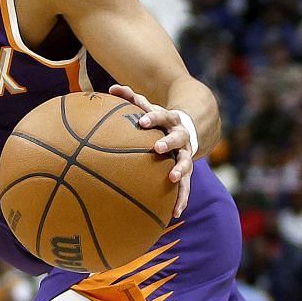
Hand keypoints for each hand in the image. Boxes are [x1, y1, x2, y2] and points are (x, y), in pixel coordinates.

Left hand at [108, 84, 195, 216]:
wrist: (190, 129)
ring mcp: (186, 154)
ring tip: (172, 179)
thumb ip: (131, 98)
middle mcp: (181, 137)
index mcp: (170, 120)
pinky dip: (181, 199)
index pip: (161, 116)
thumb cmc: (160, 121)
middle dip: (169, 142)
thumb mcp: (149, 108)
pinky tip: (175, 213)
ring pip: (186, 162)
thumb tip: (111, 87)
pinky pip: (186, 187)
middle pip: (178, 138)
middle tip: (158, 148)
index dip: (151, 118)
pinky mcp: (187, 171)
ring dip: (180, 170)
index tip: (140, 122)